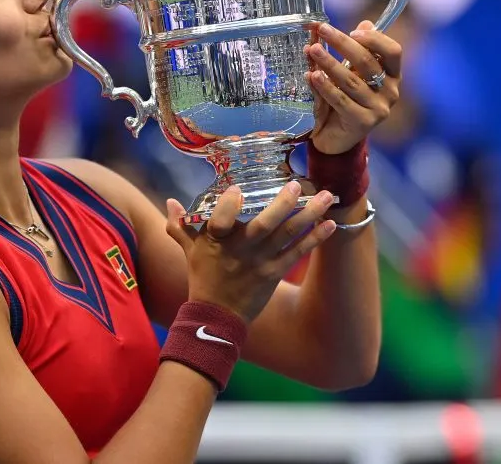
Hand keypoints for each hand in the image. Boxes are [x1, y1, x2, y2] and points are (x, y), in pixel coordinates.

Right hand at [165, 183, 336, 321]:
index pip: (220, 221)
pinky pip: (298, 252)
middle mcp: (241, 250)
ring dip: (309, 215)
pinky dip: (315, 238)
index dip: (228, 206)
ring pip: (287, 235)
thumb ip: (180, 225)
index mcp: (216, 241)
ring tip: (325, 197)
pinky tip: (331, 224)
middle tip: (297, 184)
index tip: (236, 189)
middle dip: (282, 204)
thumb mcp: (189, 249)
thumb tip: (170, 201)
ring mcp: (261, 261)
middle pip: (263, 225)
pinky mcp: (275, 272)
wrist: (218, 316)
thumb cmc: (203, 277)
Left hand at [304, 20, 402, 154]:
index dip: (375, 38)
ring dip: (329, 63)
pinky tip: (312, 75)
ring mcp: (379, 109)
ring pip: (351, 81)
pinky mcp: (363, 123)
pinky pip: (340, 100)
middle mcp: (391, 92)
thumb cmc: (344, 99)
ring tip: (312, 50)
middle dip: (342, 44)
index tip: (352, 30)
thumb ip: (354, 51)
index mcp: (392, 75)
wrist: (336, 138)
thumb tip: (365, 22)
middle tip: (322, 30)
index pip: (393, 51)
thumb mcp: (350, 73)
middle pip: (368, 62)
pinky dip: (324, 86)